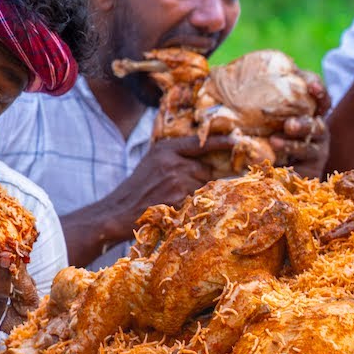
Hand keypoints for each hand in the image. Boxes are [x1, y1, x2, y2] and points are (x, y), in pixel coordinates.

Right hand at [106, 133, 239, 221]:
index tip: (236, 141)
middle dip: (200, 180)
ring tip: (173, 199)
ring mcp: (176, 180)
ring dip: (195, 194)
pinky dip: (192, 205)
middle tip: (180, 189)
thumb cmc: (137, 189)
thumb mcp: (152, 163)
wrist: (117, 212)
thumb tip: (204, 159)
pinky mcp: (178, 198)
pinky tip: (176, 207)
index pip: (199, 143)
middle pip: (205, 169)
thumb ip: (175, 157)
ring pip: (203, 186)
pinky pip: (197, 200)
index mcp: (165, 149)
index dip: (220, 142)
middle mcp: (172, 161)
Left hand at [270, 71, 330, 178]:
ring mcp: (316, 152)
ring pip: (309, 148)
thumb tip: (245, 78)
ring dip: (292, 145)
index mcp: (310, 114)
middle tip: (288, 125)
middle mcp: (317, 132)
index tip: (311, 87)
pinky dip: (287, 166)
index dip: (319, 92)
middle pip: (317, 126)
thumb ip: (267, 100)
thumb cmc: (268, 133)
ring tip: (274, 143)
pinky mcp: (310, 171)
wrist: (276, 170)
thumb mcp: (269, 115)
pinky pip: (300, 169)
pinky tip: (271, 165)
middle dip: (303, 125)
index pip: (321, 100)